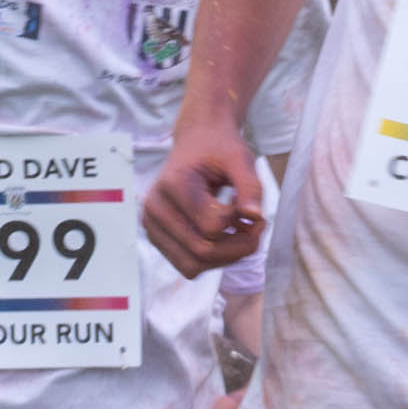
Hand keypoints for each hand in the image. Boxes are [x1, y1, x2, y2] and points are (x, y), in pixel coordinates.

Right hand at [143, 124, 267, 275]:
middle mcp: (155, 208)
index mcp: (173, 184)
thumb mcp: (241, 158)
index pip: (212, 226)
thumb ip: (250, 186)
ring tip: (239, 230)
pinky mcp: (157, 238)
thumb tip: (255, 217)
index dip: (238, 220)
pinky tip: (224, 235)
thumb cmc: (219, 149)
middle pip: (202, 251)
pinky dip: (213, 259)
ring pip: (193, 266)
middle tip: (256, 226)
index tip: (245, 202)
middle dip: (238, 246)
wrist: (196, 142)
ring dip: (226, 257)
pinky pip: (188, 265)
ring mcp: (152, 226)